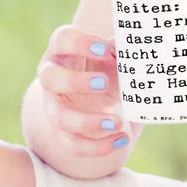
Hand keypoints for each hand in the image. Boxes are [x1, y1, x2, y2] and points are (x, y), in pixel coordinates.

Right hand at [35, 25, 133, 156]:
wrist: (98, 87)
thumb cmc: (105, 62)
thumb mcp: (113, 53)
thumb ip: (121, 48)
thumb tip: (135, 50)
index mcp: (62, 49)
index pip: (62, 40)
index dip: (79, 43)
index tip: (104, 49)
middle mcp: (51, 76)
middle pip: (50, 79)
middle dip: (76, 82)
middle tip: (103, 83)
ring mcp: (53, 105)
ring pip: (59, 117)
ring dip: (87, 122)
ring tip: (118, 122)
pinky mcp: (61, 131)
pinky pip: (71, 143)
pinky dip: (96, 146)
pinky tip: (122, 139)